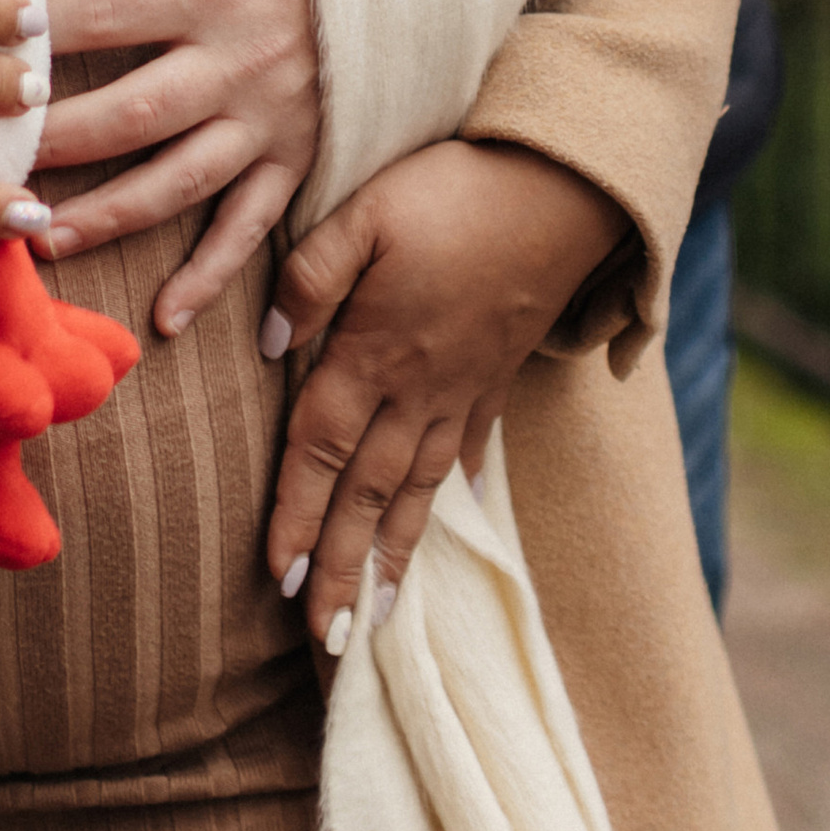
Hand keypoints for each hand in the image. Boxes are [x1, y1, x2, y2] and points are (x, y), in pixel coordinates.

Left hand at [28, 0, 318, 339]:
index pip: (102, 17)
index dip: (34, 38)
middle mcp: (240, 62)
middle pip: (129, 113)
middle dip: (53, 145)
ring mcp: (272, 118)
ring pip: (178, 181)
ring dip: (107, 216)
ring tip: (38, 237)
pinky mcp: (301, 155)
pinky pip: (254, 225)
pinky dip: (214, 276)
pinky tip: (167, 316)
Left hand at [263, 141, 629, 655]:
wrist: (561, 189)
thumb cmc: (452, 193)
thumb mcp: (364, 214)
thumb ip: (310, 279)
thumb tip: (268, 344)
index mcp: (375, 352)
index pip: (321, 449)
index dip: (297, 515)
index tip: (280, 580)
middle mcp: (418, 387)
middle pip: (368, 492)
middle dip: (344, 569)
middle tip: (327, 641)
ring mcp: (464, 387)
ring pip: (417, 488)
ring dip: (393, 555)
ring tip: (378, 615)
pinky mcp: (498, 373)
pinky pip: (467, 450)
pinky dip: (448, 493)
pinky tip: (443, 517)